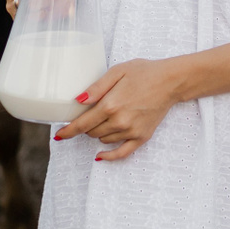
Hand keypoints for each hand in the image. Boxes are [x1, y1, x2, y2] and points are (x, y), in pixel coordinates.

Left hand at [54, 59, 179, 160]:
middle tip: (88, 115)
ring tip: (104, 119)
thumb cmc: (144, 72)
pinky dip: (109, 156)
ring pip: (104, 140)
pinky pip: (122, 153)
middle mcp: (119, 121)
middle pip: (91, 132)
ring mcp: (131, 131)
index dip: (68, 131)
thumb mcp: (116, 72)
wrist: (170, 81)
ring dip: (98, 132)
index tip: (59, 135)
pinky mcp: (142, 137)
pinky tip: (100, 156)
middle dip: (85, 126)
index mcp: (110, 105)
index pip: (82, 124)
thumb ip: (96, 88)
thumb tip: (78, 101)